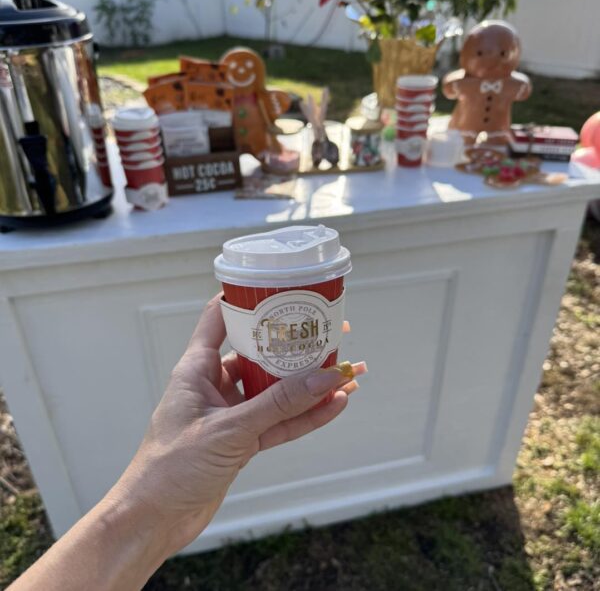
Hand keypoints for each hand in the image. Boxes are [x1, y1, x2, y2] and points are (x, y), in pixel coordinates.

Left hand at [109, 294, 365, 555]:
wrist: (152, 522)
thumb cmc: (170, 468)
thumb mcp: (230, 429)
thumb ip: (279, 405)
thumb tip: (325, 378)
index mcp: (198, 368)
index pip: (221, 317)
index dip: (250, 299)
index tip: (284, 288)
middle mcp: (215, 384)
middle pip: (261, 354)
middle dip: (297, 346)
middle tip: (333, 333)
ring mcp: (230, 413)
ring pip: (276, 391)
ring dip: (310, 385)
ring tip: (348, 372)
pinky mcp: (242, 441)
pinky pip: (280, 422)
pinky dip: (306, 416)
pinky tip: (335, 406)